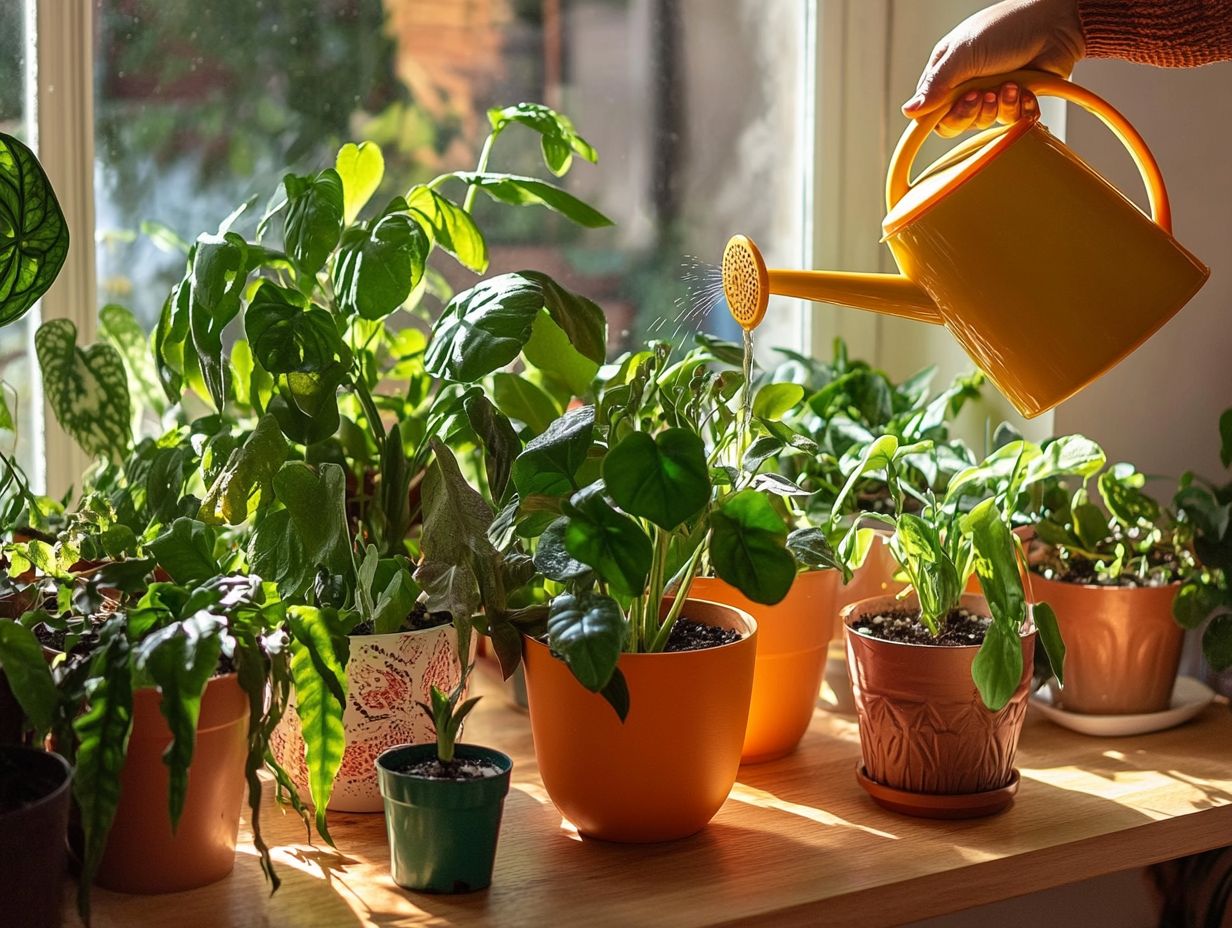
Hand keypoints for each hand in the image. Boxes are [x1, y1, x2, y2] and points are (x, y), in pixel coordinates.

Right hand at [902, 0, 1084, 136]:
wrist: (1057, 25)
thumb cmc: (1009, 27)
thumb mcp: (964, 53)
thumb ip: (936, 85)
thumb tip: (909, 110)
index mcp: (948, 71)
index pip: (931, 110)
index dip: (941, 115)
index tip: (953, 108)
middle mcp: (967, 84)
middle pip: (957, 122)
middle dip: (973, 112)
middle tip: (983, 94)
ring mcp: (992, 93)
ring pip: (985, 123)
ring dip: (999, 107)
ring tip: (1010, 85)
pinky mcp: (1016, 100)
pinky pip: (1011, 120)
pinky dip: (1019, 107)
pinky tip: (1024, 89)